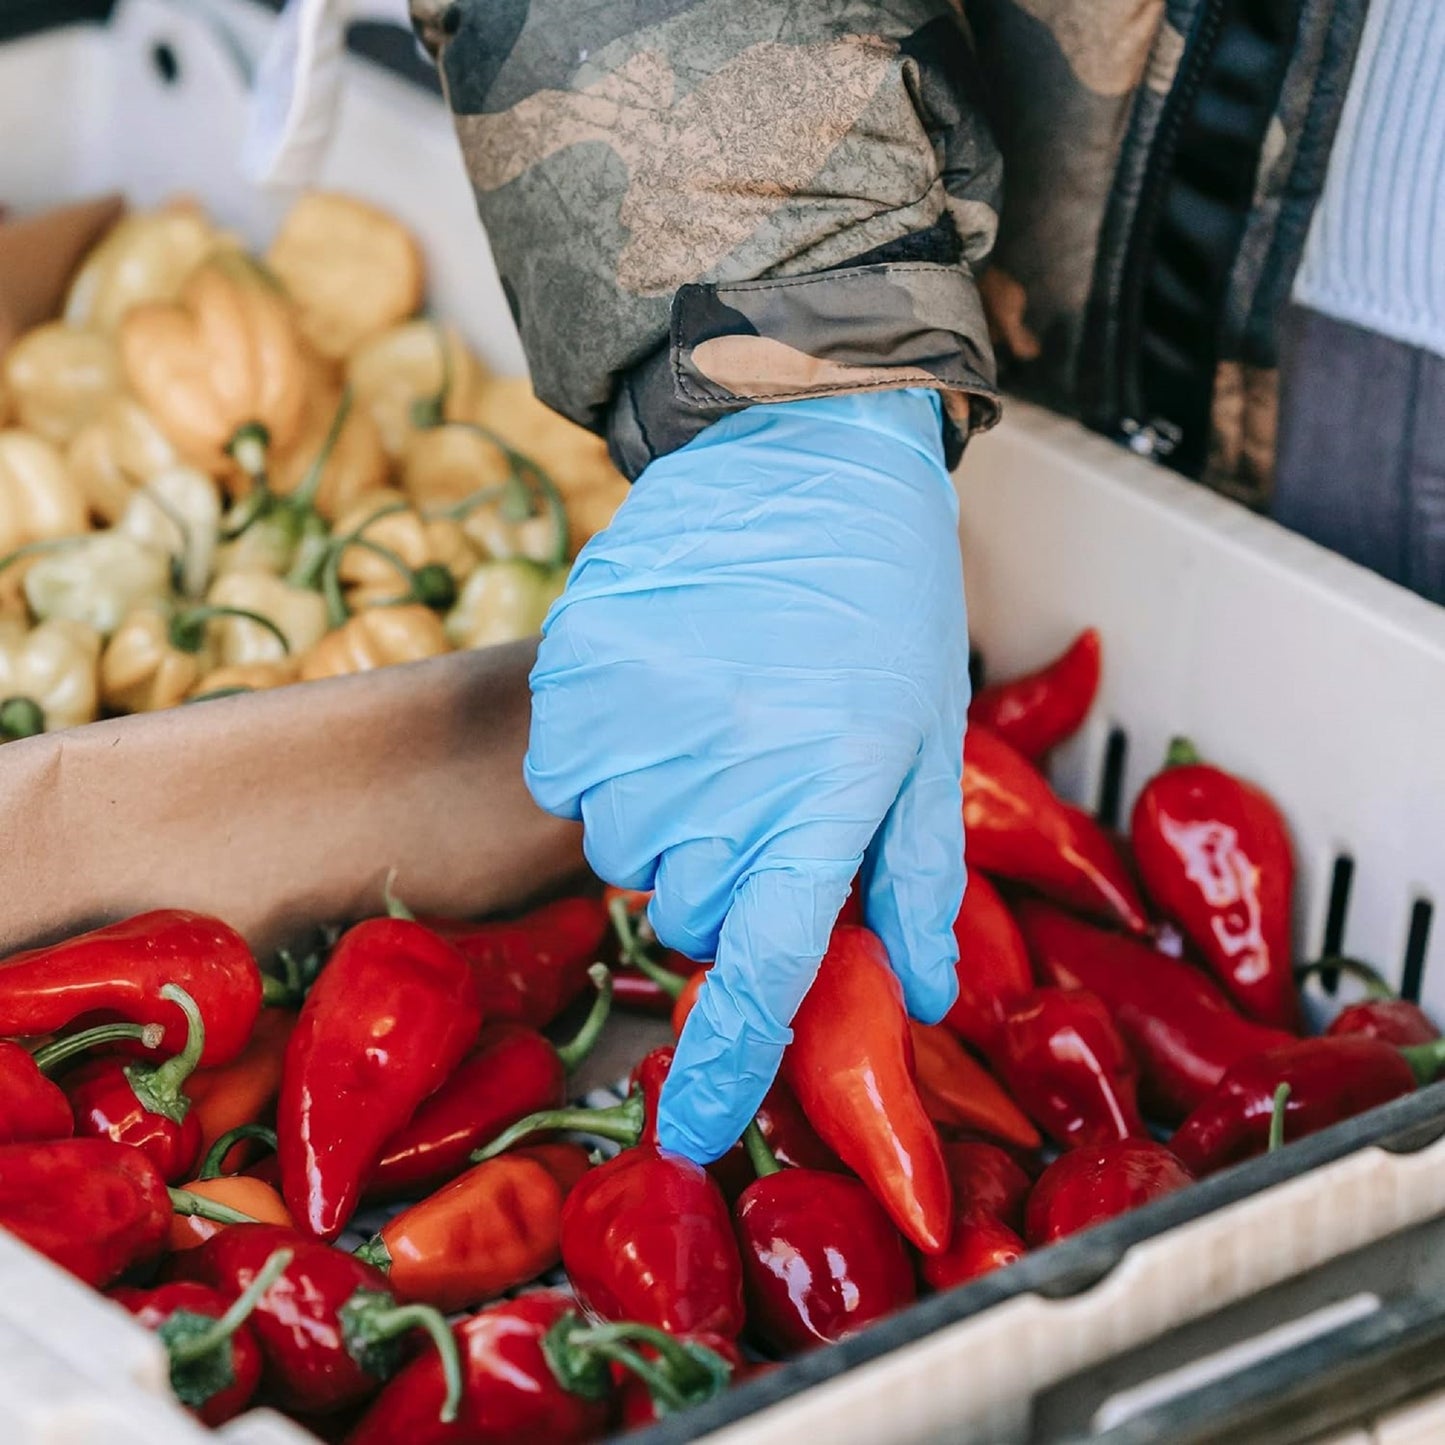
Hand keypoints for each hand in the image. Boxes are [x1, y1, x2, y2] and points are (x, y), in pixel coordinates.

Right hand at [524, 389, 969, 1161]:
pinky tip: (662, 693)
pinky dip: (612, 758)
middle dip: (728, 874)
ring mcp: (637, 728)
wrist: (796, 457)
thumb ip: (918, 876)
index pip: (768, 970)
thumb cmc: (881, 600)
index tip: (687, 1139)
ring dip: (668, 813)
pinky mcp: (577, 678)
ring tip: (717, 720)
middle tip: (764, 784)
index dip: (725, 1069)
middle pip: (692, 909)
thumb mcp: (926, 737)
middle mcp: (726, 777)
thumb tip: (914, 992)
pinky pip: (573, 776)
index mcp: (828, 798)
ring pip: (626, 845)